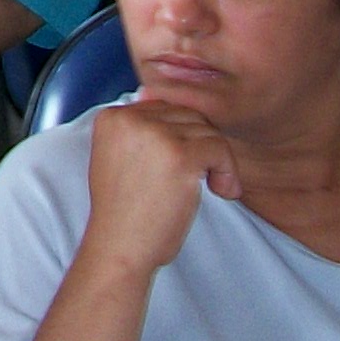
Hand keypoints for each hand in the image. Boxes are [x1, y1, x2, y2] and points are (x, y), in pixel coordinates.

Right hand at [77, 98, 238, 281]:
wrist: (120, 247)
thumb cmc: (123, 211)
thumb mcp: (116, 159)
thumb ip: (134, 128)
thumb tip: (150, 93)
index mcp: (112, 117)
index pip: (163, 108)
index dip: (179, 137)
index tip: (179, 168)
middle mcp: (130, 119)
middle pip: (186, 115)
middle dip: (201, 145)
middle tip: (203, 177)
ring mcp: (155, 135)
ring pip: (207, 130)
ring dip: (216, 160)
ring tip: (213, 186)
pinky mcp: (180, 155)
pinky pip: (219, 148)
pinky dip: (227, 170)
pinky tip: (222, 190)